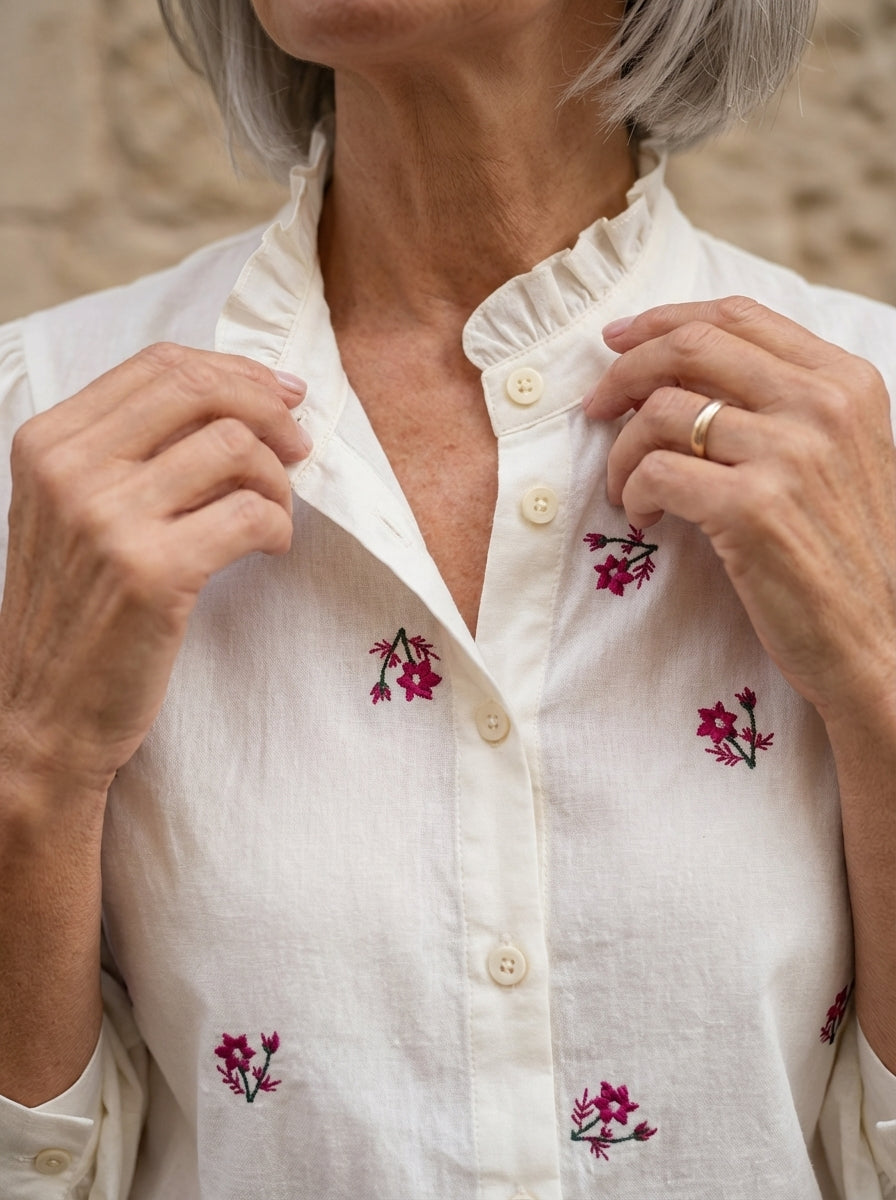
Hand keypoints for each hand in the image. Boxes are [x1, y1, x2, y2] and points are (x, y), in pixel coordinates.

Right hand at [0, 343, 309, 794]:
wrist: (41, 714)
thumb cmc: (74, 613)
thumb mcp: (74, 513)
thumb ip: (132, 454)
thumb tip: (239, 400)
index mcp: (47, 442)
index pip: (158, 365)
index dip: (235, 371)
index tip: (280, 394)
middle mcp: (70, 469)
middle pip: (199, 389)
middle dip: (268, 409)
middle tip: (298, 445)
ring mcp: (107, 519)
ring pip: (235, 447)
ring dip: (278, 480)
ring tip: (275, 515)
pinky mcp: (152, 572)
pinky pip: (252, 514)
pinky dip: (280, 528)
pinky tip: (271, 550)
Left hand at [582, 296, 895, 726]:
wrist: (881, 641)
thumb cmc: (845, 554)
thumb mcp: (838, 456)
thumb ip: (783, 405)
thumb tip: (680, 371)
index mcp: (846, 381)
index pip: (737, 316)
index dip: (664, 320)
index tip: (618, 341)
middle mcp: (822, 405)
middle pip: (690, 348)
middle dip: (624, 370)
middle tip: (596, 405)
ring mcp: (790, 454)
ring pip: (661, 412)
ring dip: (622, 450)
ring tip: (624, 486)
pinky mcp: (753, 508)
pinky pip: (655, 472)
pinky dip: (632, 493)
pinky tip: (643, 517)